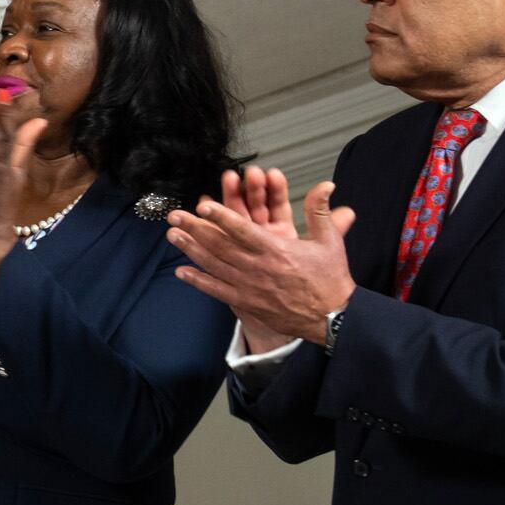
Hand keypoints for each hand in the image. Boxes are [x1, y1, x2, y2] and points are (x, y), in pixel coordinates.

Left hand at [168, 177, 357, 344]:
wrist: (332, 318)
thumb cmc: (330, 279)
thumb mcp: (330, 241)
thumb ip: (320, 212)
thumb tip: (325, 186)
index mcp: (276, 250)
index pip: (242, 229)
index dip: (220, 216)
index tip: (202, 205)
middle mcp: (258, 267)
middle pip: (219, 244)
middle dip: (195, 228)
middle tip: (175, 215)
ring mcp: (249, 286)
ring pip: (213, 265)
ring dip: (191, 249)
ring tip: (173, 235)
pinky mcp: (246, 302)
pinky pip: (216, 290)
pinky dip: (198, 281)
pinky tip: (181, 271)